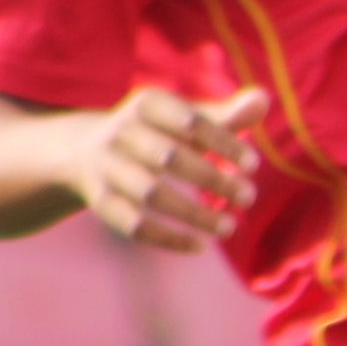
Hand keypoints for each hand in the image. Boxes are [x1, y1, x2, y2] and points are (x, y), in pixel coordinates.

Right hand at [68, 86, 266, 252]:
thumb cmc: (157, 133)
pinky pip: (133, 224)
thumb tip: (264, 99)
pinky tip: (200, 246)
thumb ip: (226, 115)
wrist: (83, 150)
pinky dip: (168, 238)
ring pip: (151, 194)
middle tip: (249, 197)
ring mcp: (106, 167)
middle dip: (212, 179)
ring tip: (229, 227)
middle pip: (170, 158)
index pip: (190, 121)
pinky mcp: (100, 200)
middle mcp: (121, 131)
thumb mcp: (186, 119)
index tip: (254, 165)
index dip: (223, 143)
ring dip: (193, 214)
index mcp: (147, 104)